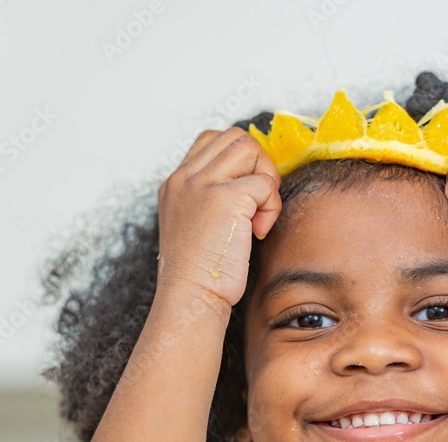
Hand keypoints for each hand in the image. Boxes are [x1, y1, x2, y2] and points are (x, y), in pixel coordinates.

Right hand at [156, 127, 281, 309]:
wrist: (190, 298)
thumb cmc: (199, 273)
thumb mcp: (196, 225)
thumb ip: (213, 198)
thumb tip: (252, 183)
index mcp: (176, 183)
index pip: (211, 140)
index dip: (239, 159)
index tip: (246, 194)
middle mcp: (185, 178)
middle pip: (235, 137)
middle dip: (258, 164)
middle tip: (258, 202)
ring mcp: (202, 185)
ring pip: (250, 148)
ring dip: (266, 179)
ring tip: (259, 213)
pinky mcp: (225, 198)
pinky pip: (264, 183)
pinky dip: (271, 206)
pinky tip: (258, 231)